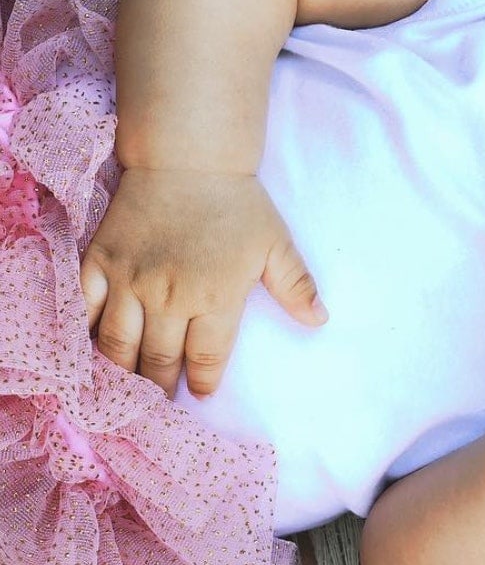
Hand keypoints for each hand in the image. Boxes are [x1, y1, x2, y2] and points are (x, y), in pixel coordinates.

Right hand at [80, 167, 327, 398]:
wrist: (189, 159)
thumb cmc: (237, 204)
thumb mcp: (276, 244)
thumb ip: (296, 286)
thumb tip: (320, 320)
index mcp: (216, 296)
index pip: (207, 358)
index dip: (204, 382)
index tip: (201, 395)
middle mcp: (169, 296)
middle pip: (159, 361)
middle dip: (160, 389)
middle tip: (160, 404)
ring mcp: (128, 281)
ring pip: (118, 346)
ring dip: (122, 375)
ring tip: (125, 392)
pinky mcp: (98, 264)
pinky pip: (84, 313)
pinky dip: (84, 339)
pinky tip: (89, 356)